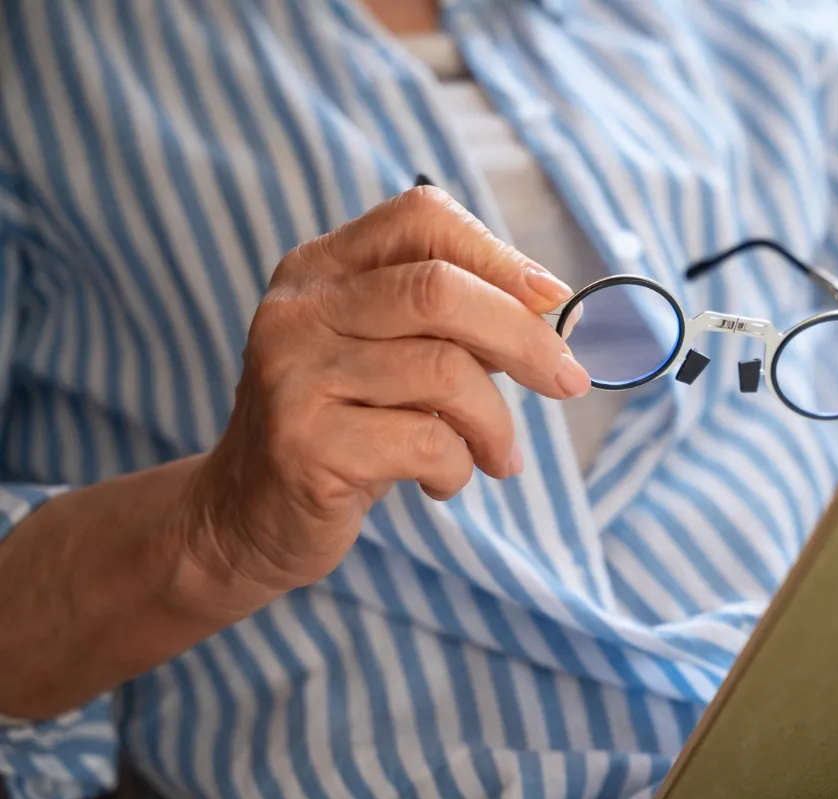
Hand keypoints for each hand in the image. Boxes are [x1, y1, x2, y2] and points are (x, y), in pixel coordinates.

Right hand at [180, 185, 589, 612]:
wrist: (247, 518)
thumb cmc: (346, 428)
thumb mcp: (392, 358)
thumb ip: (453, 325)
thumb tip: (555, 316)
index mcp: (322, 268)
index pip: (422, 218)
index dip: (501, 255)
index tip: (554, 301)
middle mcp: (299, 309)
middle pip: (441, 291)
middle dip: (525, 338)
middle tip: (568, 381)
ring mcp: (293, 374)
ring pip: (445, 373)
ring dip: (495, 423)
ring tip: (497, 456)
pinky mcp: (303, 445)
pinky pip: (425, 442)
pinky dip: (458, 467)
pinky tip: (443, 481)